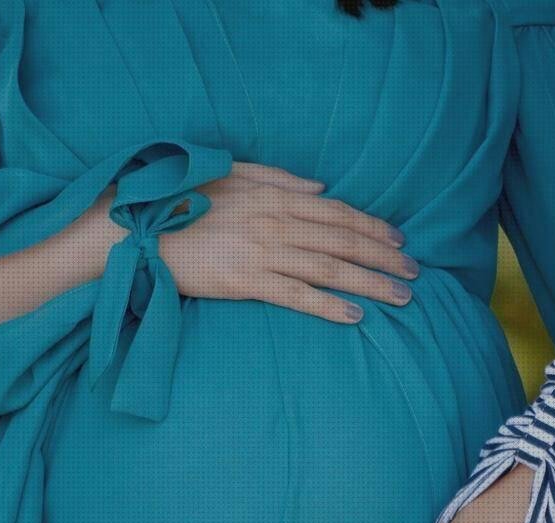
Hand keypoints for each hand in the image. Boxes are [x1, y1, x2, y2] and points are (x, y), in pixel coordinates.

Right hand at [159, 162, 418, 322]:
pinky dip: (329, 306)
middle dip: (385, 259)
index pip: (339, 213)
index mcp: (276, 196)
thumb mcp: (234, 174)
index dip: (374, 227)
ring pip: (330, 269)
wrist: (140, 229)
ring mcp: (262, 253)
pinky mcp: (245, 283)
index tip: (400, 243)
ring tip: (400, 299)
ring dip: (371, 284)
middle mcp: (276, 223)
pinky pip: (297, 296)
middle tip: (414, 275)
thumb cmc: (184, 200)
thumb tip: (322, 188)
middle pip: (344, 241)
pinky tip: (355, 316)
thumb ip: (280, 179)